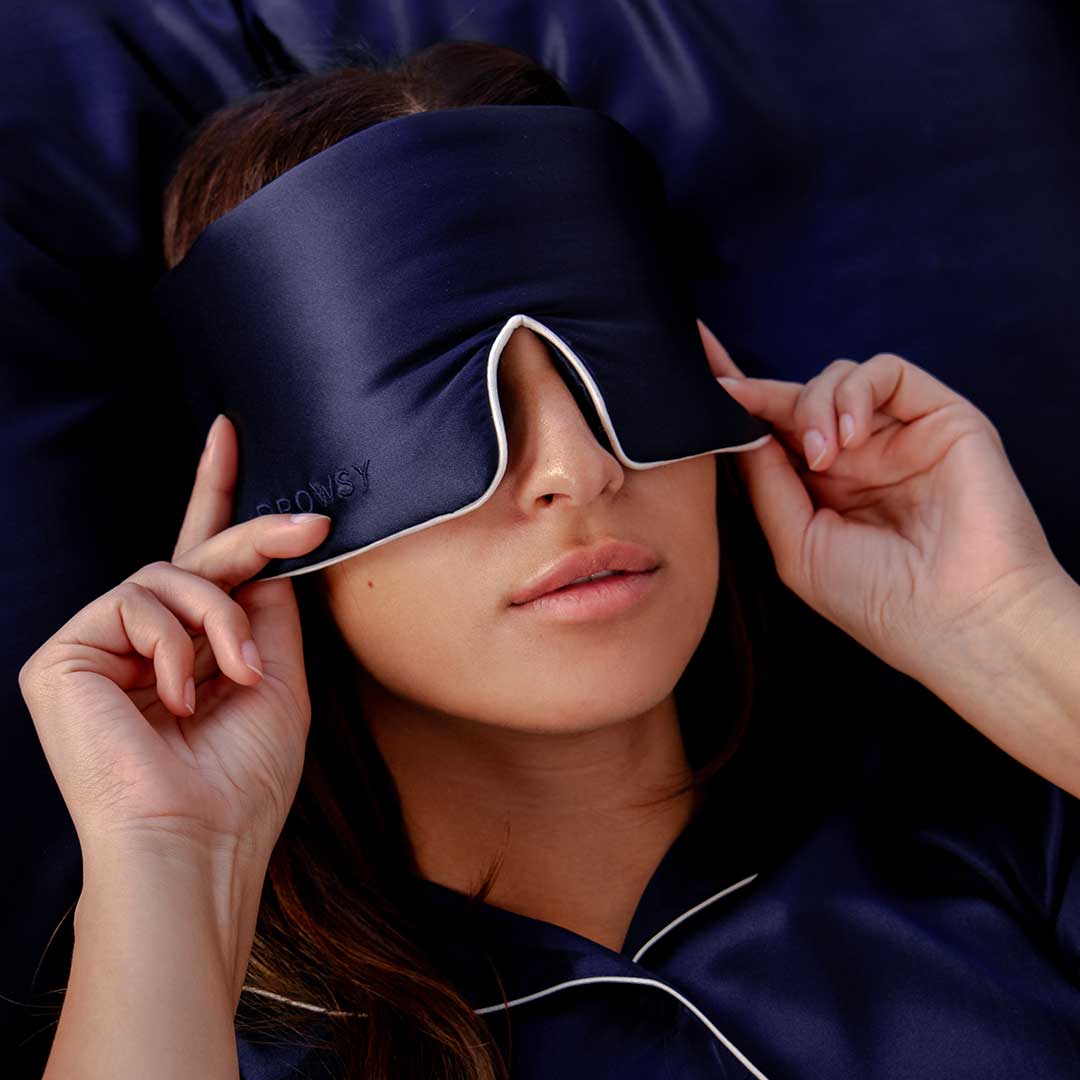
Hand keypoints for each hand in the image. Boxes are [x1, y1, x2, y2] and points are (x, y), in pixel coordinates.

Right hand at [18, 414, 330, 863]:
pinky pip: (134, 602)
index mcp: (191, 651)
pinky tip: (174, 698)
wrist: (197, 842)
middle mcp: (142, 644)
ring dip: (219, 618)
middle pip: (193, 556)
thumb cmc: (242, 780)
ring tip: (235, 676)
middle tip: (310, 526)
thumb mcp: (277, 679)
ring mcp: (99, 648)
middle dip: (253, 534)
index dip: (214, 497)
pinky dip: (173, 645)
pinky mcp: (63, 656)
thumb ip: (267, 612)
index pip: (202, 563)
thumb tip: (268, 559)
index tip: (227, 433)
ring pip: (169, 575)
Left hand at [696, 318, 1065, 683]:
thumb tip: (740, 430)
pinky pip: (888, 371)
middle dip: (761, 394)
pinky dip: (857, 392)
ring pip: (839, 379)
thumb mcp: (797, 544)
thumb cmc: (879, 599)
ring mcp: (899, 436)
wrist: (958, 619)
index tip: (702, 381)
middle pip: (799, 399)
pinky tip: (850, 439)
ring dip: (813, 405)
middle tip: (732, 396)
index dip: (741, 406)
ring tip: (822, 455)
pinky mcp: (941, 417)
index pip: (776, 434)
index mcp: (825, 491)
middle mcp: (860, 459)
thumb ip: (767, 483)